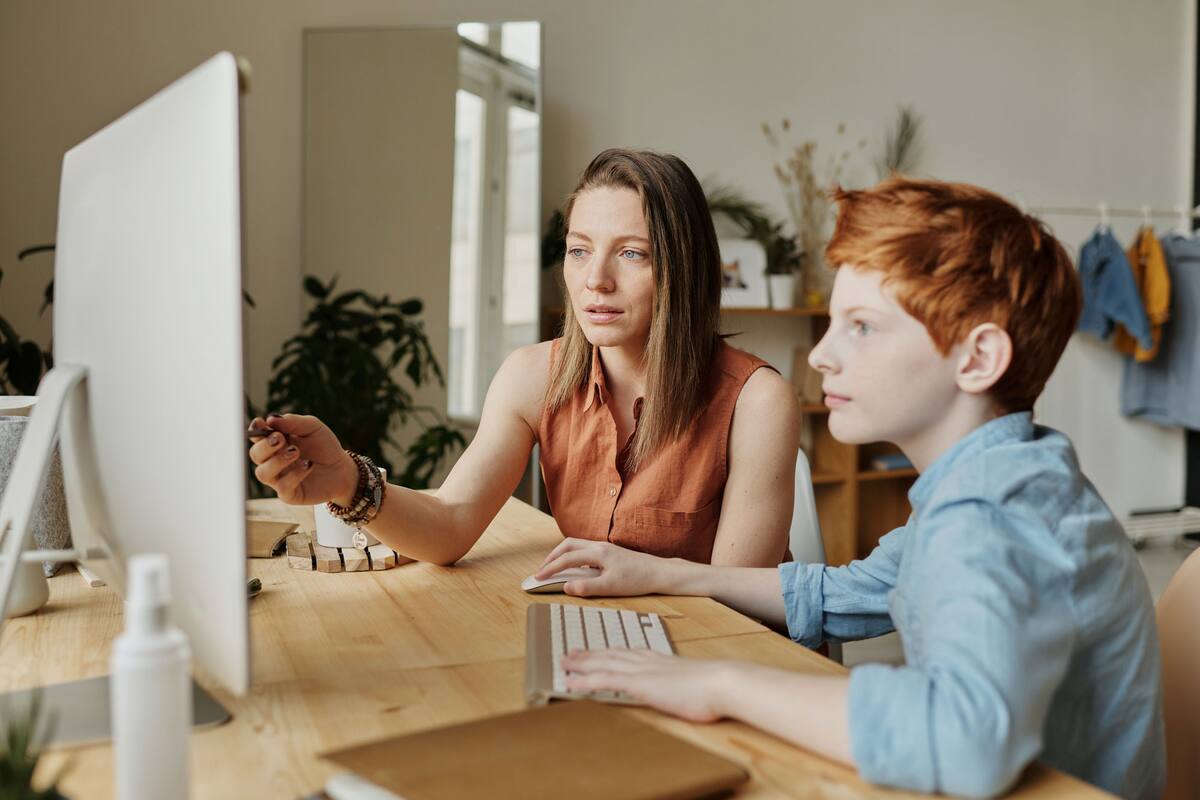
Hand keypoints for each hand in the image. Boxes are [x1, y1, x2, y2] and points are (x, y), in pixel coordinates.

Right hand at [247, 413, 356, 505]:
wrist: (342, 468)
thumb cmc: (324, 446)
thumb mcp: (312, 427)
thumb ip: (293, 422)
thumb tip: (271, 419)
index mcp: (275, 443)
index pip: (256, 437)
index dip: (255, 430)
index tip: (260, 423)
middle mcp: (272, 461)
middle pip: (255, 455)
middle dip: (265, 446)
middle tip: (281, 439)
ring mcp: (279, 479)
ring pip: (263, 473)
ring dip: (277, 461)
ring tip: (296, 452)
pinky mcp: (290, 494)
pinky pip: (283, 487)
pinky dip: (294, 474)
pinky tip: (308, 464)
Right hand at [535, 538, 673, 596]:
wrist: (659, 572)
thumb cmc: (637, 580)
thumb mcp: (610, 588)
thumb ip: (586, 587)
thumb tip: (566, 587)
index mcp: (598, 553)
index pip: (566, 559)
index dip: (550, 568)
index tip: (538, 577)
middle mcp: (599, 546)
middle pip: (568, 545)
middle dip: (552, 556)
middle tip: (542, 570)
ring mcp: (605, 547)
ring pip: (576, 545)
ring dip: (562, 554)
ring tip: (554, 567)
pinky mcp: (610, 551)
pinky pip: (585, 549)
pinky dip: (574, 555)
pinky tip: (576, 568)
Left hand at [562, 649, 732, 722]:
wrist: (721, 682)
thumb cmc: (715, 688)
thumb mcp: (695, 683)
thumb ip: (684, 683)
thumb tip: (686, 690)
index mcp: (660, 660)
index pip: (628, 653)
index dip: (610, 652)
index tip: (598, 651)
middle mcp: (647, 661)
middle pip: (611, 654)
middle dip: (589, 654)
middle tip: (571, 653)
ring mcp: (642, 671)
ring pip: (603, 664)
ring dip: (581, 664)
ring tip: (564, 663)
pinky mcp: (639, 684)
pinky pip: (604, 681)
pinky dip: (585, 681)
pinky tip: (571, 682)